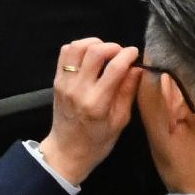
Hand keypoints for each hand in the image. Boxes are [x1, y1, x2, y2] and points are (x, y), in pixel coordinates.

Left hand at [40, 39, 141, 189]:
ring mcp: (64, 83)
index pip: (115, 68)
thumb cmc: (97, 141)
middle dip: (112, 46)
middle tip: (121, 53)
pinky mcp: (56, 80)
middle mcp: (78, 89)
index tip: (135, 53)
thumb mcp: (120, 121)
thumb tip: (137, 68)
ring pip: (77, 47)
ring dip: (94, 43)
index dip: (128, 55)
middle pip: (94, 52)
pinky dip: (79, 48)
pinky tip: (89, 56)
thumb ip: (127, 92)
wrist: (66, 151)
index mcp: (97, 103)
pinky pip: (65, 53)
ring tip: (105, 52)